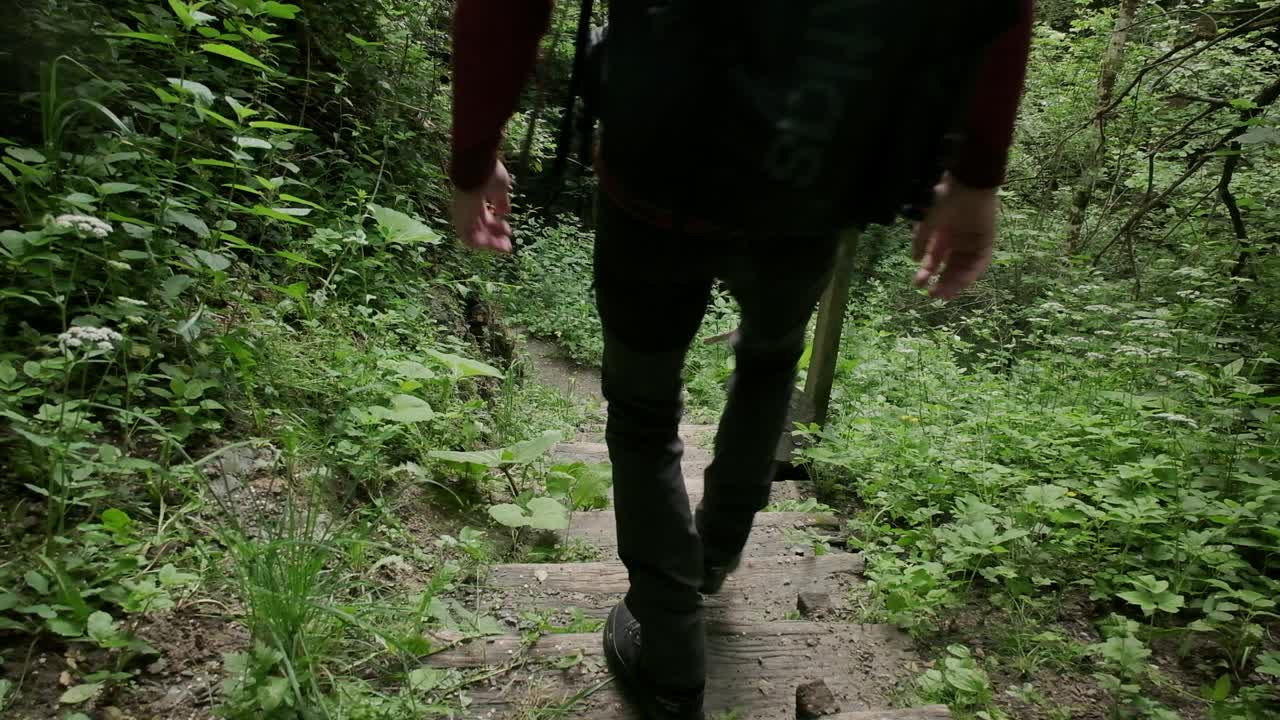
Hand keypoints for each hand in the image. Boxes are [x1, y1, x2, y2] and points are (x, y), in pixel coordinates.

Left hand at [452, 160, 512, 252]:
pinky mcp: (461, 221)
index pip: (485, 217)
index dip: (497, 225)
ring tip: (505, 247)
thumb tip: (505, 214)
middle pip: (481, 228)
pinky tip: (496, 247)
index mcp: (476, 199)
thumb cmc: (489, 174)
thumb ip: (501, 202)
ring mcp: (463, 214)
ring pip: (476, 235)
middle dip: (496, 237)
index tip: (508, 230)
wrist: (475, 168)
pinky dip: (483, 244)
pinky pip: (470, 238)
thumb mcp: (499, 189)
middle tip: (508, 245)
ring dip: (491, 243)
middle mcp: (467, 209)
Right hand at [911, 174, 997, 299]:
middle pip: (950, 268)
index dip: (927, 273)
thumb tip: (914, 259)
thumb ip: (921, 242)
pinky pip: (980, 261)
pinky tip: (962, 282)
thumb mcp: (926, 223)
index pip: (934, 260)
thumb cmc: (942, 200)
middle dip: (942, 282)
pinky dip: (972, 272)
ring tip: (946, 294)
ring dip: (956, 282)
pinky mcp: (986, 240)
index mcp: (941, 236)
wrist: (965, 184)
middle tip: (933, 296)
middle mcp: (957, 241)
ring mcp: (972, 241)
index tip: (918, 285)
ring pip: (964, 267)